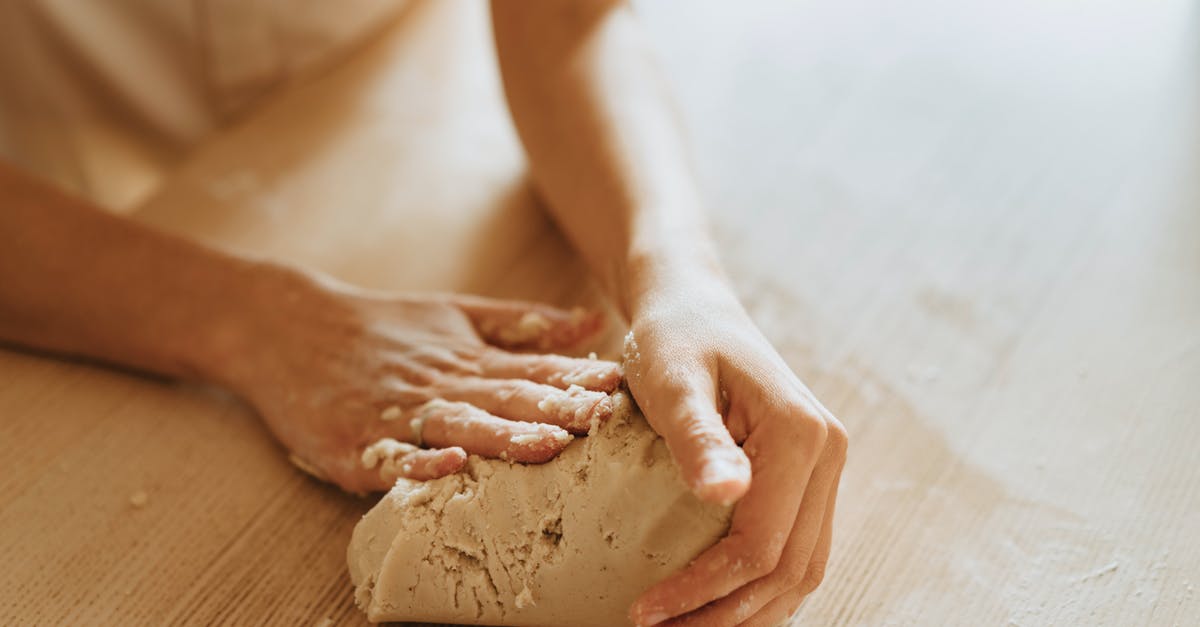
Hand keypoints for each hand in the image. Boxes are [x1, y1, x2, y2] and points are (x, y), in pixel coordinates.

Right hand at [210, 266, 621, 492]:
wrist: (283, 325)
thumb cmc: (381, 327)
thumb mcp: (456, 313)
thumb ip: (524, 323)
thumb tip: (595, 320)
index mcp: (466, 358)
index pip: (531, 370)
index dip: (577, 380)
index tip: (624, 386)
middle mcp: (437, 384)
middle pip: (504, 399)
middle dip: (559, 411)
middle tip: (607, 421)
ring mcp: (394, 415)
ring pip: (457, 426)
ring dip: (505, 437)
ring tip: (549, 446)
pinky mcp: (353, 446)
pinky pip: (390, 460)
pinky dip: (418, 465)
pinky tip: (450, 467)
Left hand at [625, 278, 847, 626]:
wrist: (692, 307)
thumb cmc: (673, 338)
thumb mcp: (672, 380)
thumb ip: (698, 436)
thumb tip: (727, 492)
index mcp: (801, 435)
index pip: (759, 544)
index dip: (703, 590)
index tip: (644, 612)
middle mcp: (828, 454)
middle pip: (788, 569)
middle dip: (725, 613)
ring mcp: (825, 467)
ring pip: (802, 570)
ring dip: (748, 611)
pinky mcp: (809, 476)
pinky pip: (797, 549)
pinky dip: (762, 586)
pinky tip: (716, 601)